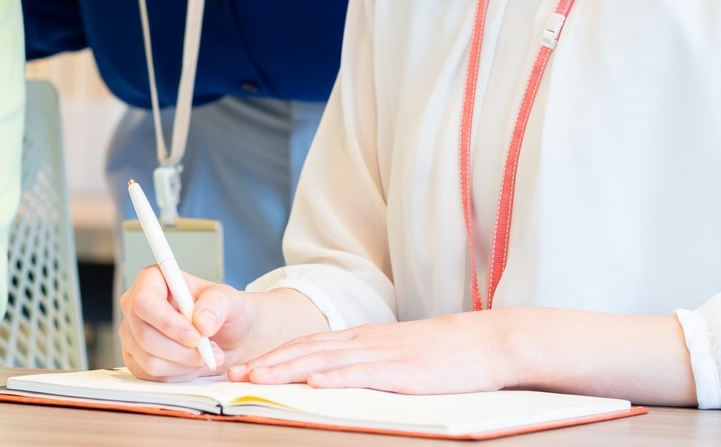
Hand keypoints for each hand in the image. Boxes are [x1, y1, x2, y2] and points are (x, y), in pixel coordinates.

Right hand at [119, 265, 253, 380]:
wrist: (226, 337)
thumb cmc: (222, 312)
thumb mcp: (229, 300)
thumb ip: (217, 305)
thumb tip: (201, 323)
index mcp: (152, 280)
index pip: (144, 302)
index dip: (167, 323)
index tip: (196, 337)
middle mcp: (136, 306)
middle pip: (144, 335)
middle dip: (181, 351)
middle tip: (208, 351)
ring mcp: (132, 334)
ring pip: (148, 360)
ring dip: (183, 364)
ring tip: (204, 355)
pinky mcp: (136, 359)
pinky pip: (151, 376)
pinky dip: (177, 375)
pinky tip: (190, 363)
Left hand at [237, 310, 515, 392]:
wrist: (486, 342)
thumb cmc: (445, 355)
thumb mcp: (398, 356)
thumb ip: (368, 365)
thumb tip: (335, 380)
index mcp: (362, 339)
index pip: (308, 345)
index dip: (274, 355)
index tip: (244, 366)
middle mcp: (365, 341)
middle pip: (306, 349)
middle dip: (267, 362)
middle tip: (233, 373)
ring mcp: (382, 354)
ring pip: (324, 359)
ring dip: (287, 368)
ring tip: (257, 377)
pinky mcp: (402, 370)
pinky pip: (362, 373)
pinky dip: (335, 377)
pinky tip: (313, 382)